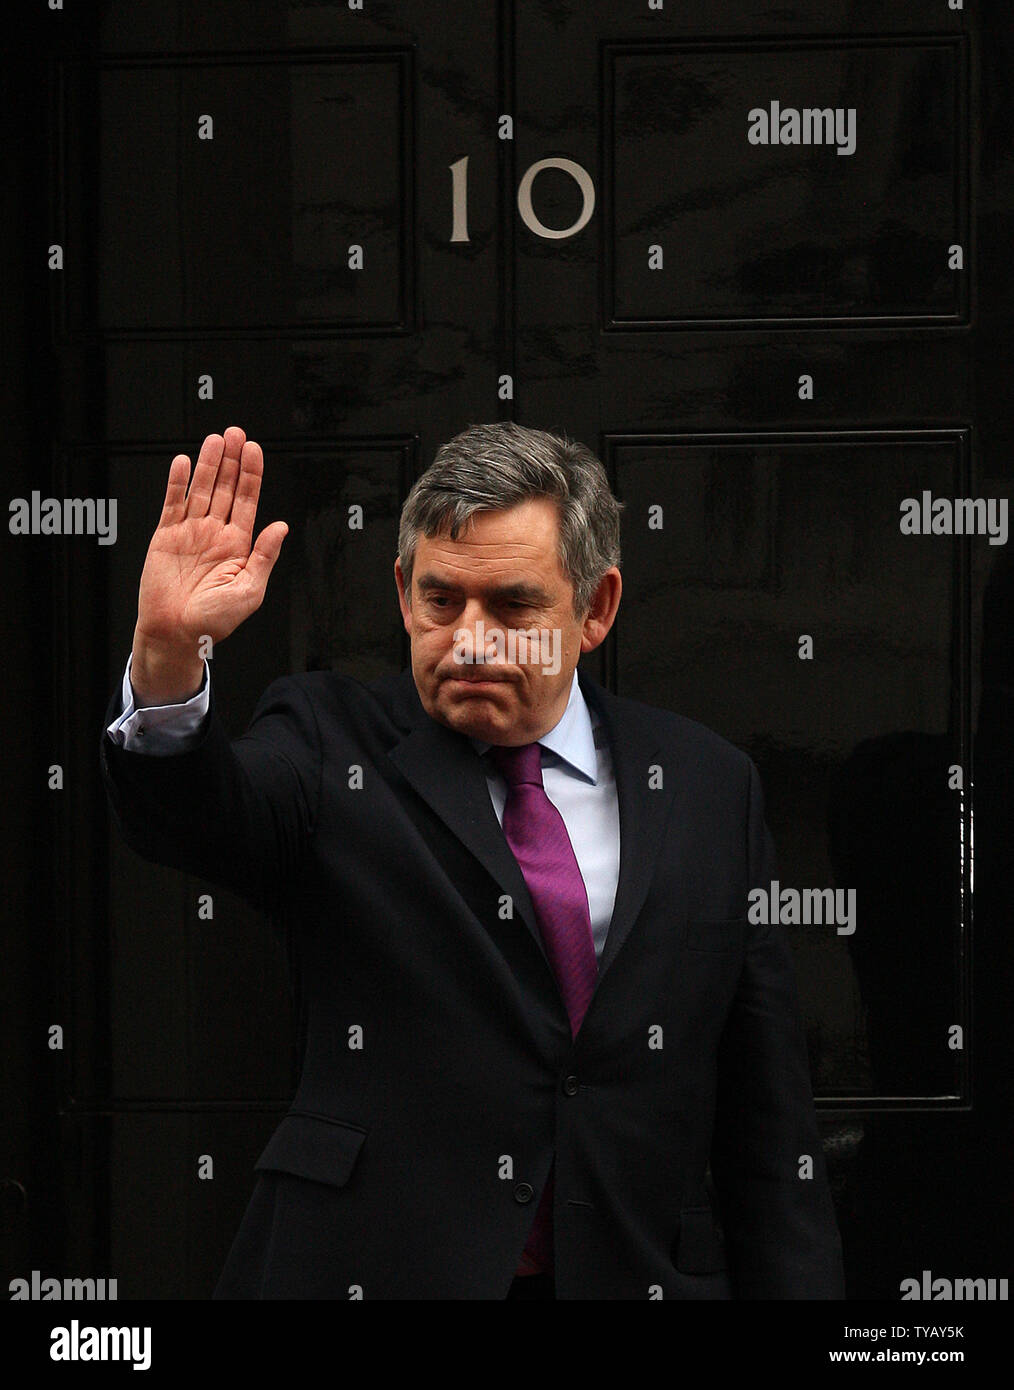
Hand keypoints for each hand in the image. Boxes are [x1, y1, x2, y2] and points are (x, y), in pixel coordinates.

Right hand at [130, 427, 286, 704]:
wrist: (175, 634)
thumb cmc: (214, 621)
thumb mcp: (250, 591)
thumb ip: (264, 556)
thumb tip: (281, 527)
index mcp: (238, 545)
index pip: (248, 501)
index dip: (252, 475)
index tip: (254, 450)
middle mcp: (215, 534)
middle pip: (226, 488)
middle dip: (232, 461)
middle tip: (235, 434)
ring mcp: (190, 532)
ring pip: (201, 490)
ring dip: (208, 465)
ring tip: (215, 439)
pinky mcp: (166, 536)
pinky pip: (173, 503)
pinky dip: (177, 482)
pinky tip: (184, 463)